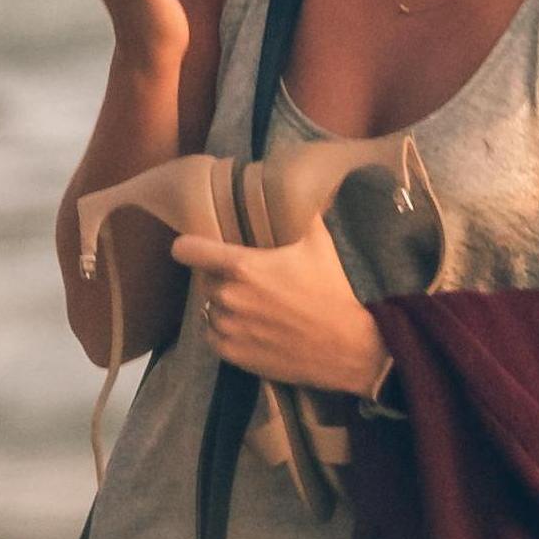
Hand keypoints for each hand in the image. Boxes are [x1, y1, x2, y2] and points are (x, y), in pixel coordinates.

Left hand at [174, 214, 388, 394]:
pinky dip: (225, 330)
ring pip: (210, 308)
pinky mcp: (232, 354)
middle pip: (205, 280)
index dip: (189, 246)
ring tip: (254, 306)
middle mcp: (227, 296)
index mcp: (241, 266)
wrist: (350, 346)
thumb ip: (304, 212)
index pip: (188, 250)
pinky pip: (213, 336)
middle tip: (251, 281)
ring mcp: (228, 328)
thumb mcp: (320, 244)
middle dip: (221, 278)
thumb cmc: (334, 292)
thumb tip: (311, 185)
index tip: (195, 247)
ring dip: (224, 305)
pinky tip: (249, 326)